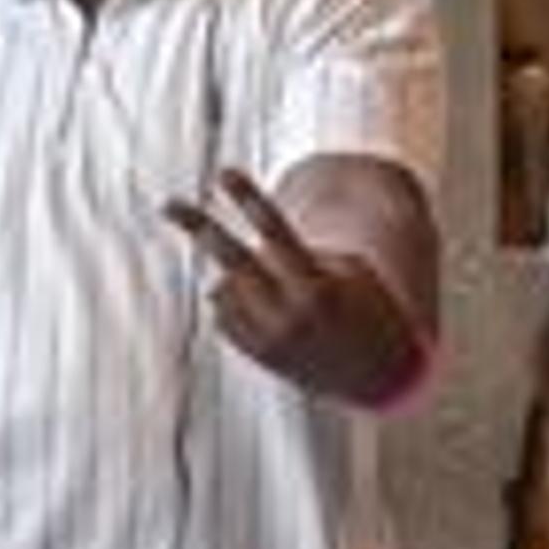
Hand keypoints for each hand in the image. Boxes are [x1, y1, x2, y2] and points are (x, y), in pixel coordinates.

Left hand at [163, 166, 419, 403]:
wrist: (381, 376)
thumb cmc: (372, 311)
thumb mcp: (352, 273)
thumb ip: (299, 259)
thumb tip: (233, 270)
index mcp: (318, 285)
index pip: (276, 232)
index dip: (248, 198)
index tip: (224, 172)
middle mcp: (289, 312)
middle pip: (233, 261)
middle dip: (200, 228)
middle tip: (167, 204)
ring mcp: (269, 338)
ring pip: (224, 290)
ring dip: (237, 280)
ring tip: (274, 294)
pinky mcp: (258, 356)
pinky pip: (223, 318)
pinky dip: (236, 306)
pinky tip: (268, 315)